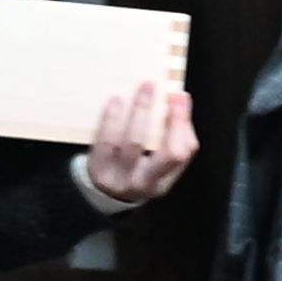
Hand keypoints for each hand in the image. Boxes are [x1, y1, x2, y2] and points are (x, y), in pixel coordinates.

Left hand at [80, 81, 197, 206]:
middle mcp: (145, 183)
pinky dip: (113, 119)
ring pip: (135, 143)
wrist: (102, 192)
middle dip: (172, 120)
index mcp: (164, 181)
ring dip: (142, 112)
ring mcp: (120, 178)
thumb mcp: (155, 164)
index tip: (181, 97)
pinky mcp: (98, 169)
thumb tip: (179, 102)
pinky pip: (107, 141)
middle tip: (171, 93)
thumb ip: (172, 139)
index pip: (182, 153)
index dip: (183, 124)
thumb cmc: (135, 168)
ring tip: (145, 88)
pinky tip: (117, 101)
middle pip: (167, 154)